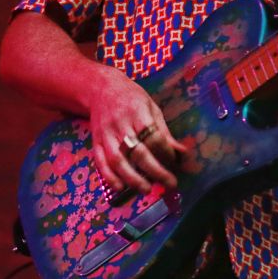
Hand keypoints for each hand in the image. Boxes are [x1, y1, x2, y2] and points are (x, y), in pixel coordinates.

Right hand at [86, 67, 187, 195]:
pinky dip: (109, 177)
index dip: (166, 153)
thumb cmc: (131, 98)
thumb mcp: (151, 108)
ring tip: (146, 189)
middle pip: (138, 151)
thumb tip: (182, 153)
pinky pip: (100, 162)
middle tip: (169, 183)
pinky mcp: (95, 142)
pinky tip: (120, 187)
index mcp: (138, 112)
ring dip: (132, 178)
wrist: (101, 88)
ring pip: (117, 159)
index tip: (176, 163)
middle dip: (155, 170)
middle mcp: (120, 124)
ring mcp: (105, 134)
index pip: (154, 137)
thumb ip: (164, 132)